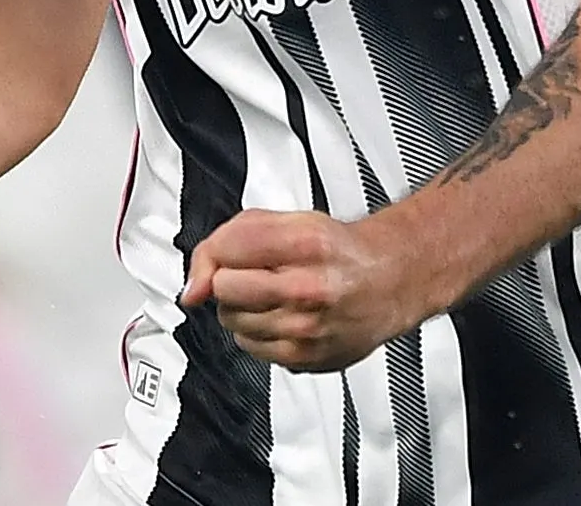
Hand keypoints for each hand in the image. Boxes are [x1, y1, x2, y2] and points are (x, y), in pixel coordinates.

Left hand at [180, 208, 423, 373]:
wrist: (388, 283)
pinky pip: (248, 347)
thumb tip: (192, 290)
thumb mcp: (289, 221)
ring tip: (273, 296)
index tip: (229, 254)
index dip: (219, 251)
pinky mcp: (305, 358)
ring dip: (242, 307)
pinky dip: (256, 332)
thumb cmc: (337, 251)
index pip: (226, 249)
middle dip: (230, 280)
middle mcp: (309, 288)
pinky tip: (281, 317)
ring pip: (231, 320)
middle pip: (224, 288)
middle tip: (255, 274)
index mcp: (306, 243)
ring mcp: (307, 328)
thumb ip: (231, 238)